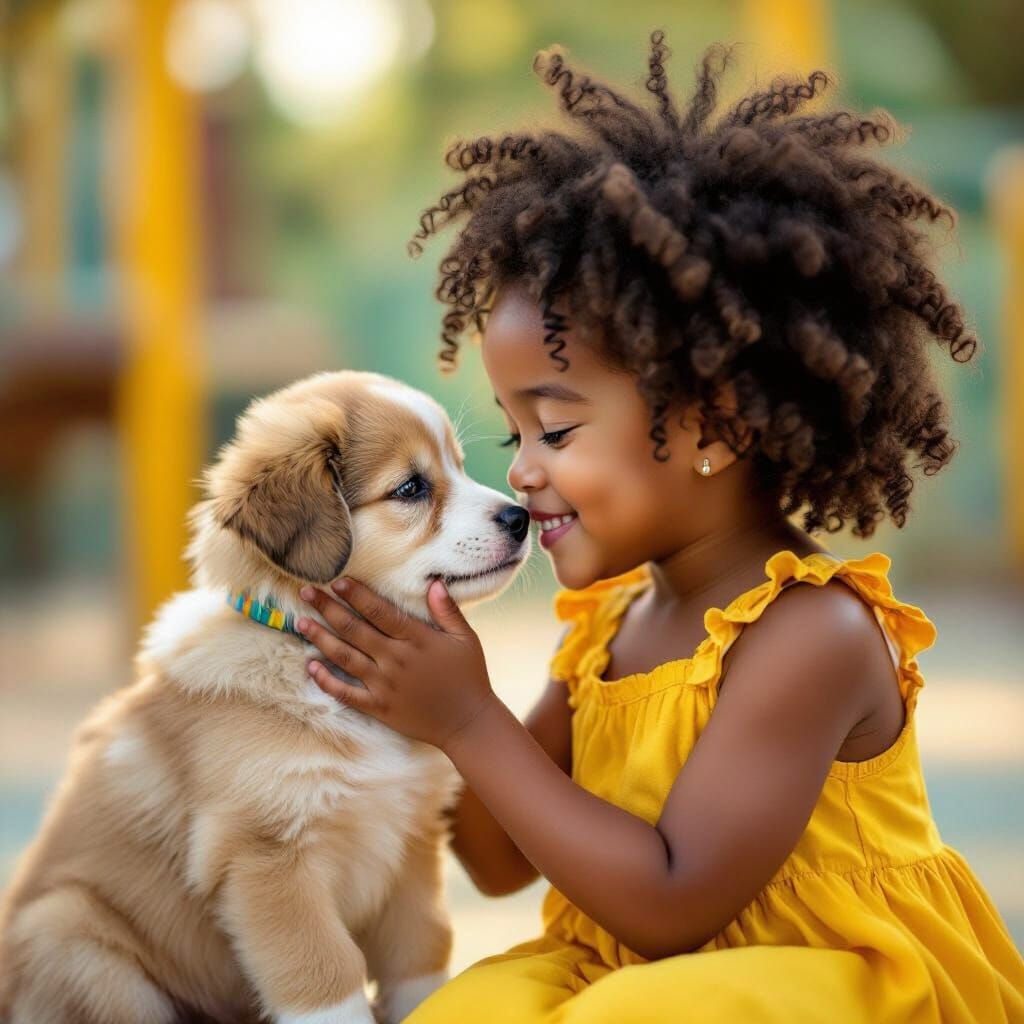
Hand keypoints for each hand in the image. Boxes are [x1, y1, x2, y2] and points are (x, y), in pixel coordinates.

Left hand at [296, 578, 497, 750]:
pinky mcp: (379, 707)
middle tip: (306, 593)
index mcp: (417, 640)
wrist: (468, 722)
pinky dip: (326, 681)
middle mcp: (396, 660)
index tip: (337, 581)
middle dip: (328, 609)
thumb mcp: (466, 638)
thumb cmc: (469, 676)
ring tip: (300, 623)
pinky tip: (310, 667)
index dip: (357, 595)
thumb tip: (434, 583)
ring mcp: (385, 685)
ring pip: (344, 657)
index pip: (380, 612)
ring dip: (320, 639)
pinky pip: (346, 693)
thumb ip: (448, 610)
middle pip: (354, 630)